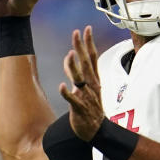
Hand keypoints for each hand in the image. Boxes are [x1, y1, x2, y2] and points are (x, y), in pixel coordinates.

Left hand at [59, 25, 104, 139]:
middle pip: (86, 63)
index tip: (86, 29)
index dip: (89, 43)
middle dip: (81, 48)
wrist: (97, 130)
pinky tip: (62, 87)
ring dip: (74, 67)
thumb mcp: (86, 87)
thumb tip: (69, 57)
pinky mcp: (79, 108)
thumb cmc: (90, 107)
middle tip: (76, 33)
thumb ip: (76, 72)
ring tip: (69, 55)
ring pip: (79, 79)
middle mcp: (91, 85)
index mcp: (94, 79)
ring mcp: (86, 96)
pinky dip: (67, 93)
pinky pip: (73, 100)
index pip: (92, 57)